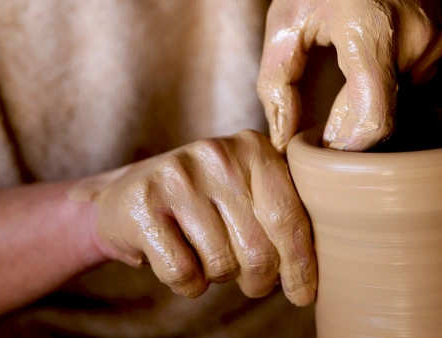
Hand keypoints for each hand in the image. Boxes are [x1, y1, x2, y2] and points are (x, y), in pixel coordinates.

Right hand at [72, 130, 316, 305]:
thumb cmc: (201, 202)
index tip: (303, 294)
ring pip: (221, 264)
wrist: (122, 198)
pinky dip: (187, 284)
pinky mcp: (142, 204)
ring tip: (206, 256)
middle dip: (259, 279)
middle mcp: (217, 154)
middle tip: (251, 281)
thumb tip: (320, 266)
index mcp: (253, 147)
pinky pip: (182, 273)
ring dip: (218, 278)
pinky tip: (179, 261)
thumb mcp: (245, 189)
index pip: (288, 216)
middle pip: (258, 248)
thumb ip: (283, 208)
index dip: (300, 263)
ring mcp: (176, 176)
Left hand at [257, 0, 441, 151]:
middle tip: (323, 104)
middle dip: (350, 123)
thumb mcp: (284, 18)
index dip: (349, 146)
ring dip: (367, 97)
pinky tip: (367, 49)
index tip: (325, 147)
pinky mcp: (441, 42)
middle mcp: (410, 39)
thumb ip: (278, 85)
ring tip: (345, 57)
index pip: (374, 121)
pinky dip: (384, 80)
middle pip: (382, 116)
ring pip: (397, 102)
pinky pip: (408, 83)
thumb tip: (284, 141)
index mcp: (368, 28)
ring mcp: (432, 41)